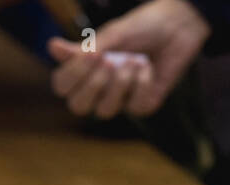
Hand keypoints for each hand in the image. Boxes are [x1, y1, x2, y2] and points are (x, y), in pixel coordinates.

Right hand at [46, 0, 209, 118]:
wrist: (177, 28)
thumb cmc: (141, 27)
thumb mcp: (112, 34)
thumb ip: (84, 49)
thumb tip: (51, 47)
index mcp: (86, 68)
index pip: (62, 87)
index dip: (72, 77)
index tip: (91, 55)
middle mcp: (99, 87)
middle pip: (79, 107)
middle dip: (93, 85)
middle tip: (109, 61)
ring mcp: (120, 99)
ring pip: (105, 111)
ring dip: (121, 83)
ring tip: (135, 60)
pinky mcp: (142, 105)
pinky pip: (134, 106)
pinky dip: (142, 83)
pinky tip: (149, 68)